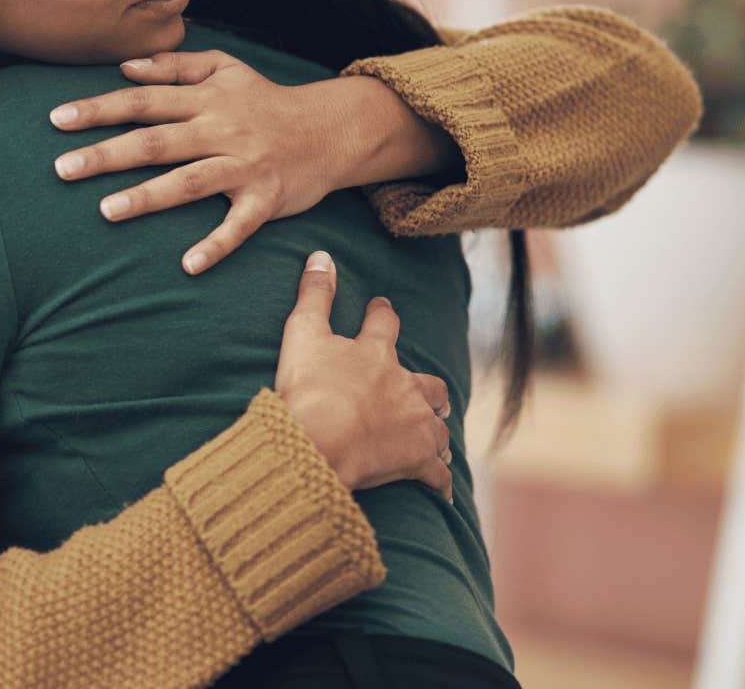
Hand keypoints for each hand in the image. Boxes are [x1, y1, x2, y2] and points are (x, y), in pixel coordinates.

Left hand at [49, 49, 456, 274]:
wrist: (331, 129)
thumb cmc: (266, 100)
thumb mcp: (225, 69)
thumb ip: (174, 66)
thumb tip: (125, 67)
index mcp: (206, 99)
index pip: (143, 101)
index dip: (99, 108)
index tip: (56, 119)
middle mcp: (221, 129)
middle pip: (156, 141)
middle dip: (107, 154)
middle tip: (61, 168)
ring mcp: (244, 165)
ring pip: (190, 181)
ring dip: (148, 197)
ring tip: (106, 211)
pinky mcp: (266, 198)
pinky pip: (239, 225)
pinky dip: (216, 245)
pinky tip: (188, 265)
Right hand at [275, 251, 452, 500]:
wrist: (320, 443)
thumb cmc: (309, 389)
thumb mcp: (302, 334)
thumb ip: (313, 295)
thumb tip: (321, 255)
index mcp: (376, 354)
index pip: (384, 324)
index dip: (382, 314)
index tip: (381, 307)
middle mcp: (404, 387)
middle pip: (428, 384)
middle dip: (428, 388)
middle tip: (428, 392)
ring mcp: (414, 425)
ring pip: (437, 426)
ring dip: (436, 430)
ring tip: (435, 438)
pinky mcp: (416, 461)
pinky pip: (436, 473)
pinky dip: (440, 480)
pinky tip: (442, 489)